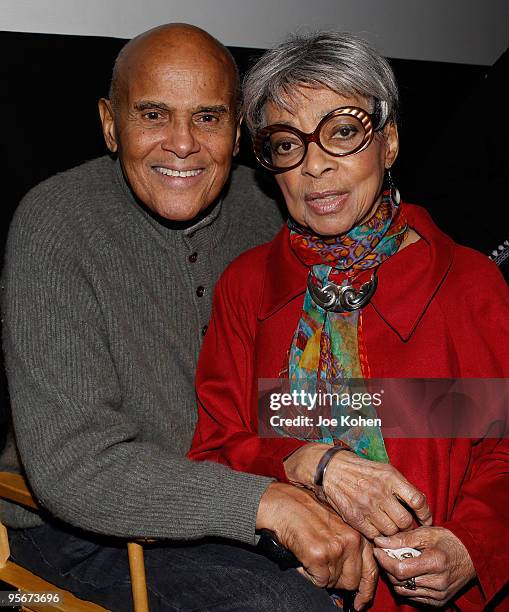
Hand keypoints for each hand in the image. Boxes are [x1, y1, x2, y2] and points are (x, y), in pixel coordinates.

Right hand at [256, 482, 377, 607]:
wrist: (283, 504)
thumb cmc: (305, 512)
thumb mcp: (336, 523)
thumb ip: (349, 544)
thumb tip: (356, 573)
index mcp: (357, 532)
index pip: (371, 569)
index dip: (366, 590)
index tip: (360, 601)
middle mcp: (351, 540)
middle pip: (353, 581)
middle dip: (337, 581)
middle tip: (322, 569)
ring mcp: (336, 548)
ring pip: (334, 583)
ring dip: (321, 576)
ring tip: (311, 556)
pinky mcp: (319, 556)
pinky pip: (319, 581)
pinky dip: (309, 575)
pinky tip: (303, 558)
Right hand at [284, 443, 431, 538]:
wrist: (331, 469)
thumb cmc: (361, 470)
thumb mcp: (384, 470)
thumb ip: (401, 487)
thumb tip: (420, 506)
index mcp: (390, 477)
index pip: (418, 500)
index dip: (425, 514)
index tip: (426, 520)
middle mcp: (380, 491)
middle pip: (405, 521)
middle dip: (407, 526)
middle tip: (403, 525)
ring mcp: (366, 505)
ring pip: (391, 531)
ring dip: (392, 532)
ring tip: (388, 526)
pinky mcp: (354, 516)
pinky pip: (374, 534)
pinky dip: (377, 534)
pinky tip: (375, 527)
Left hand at [373, 526, 475, 606]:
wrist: (472, 555)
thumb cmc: (448, 540)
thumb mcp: (426, 533)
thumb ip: (402, 539)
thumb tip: (379, 541)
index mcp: (435, 564)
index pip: (400, 570)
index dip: (384, 560)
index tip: (377, 549)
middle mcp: (438, 583)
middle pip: (400, 581)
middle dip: (387, 567)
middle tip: (384, 553)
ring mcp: (439, 595)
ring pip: (403, 591)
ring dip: (394, 577)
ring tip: (395, 561)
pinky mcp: (438, 602)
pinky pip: (412, 596)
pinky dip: (405, 585)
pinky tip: (406, 571)